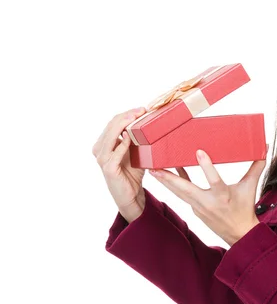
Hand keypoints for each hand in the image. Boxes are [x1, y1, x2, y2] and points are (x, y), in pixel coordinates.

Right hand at [92, 106, 147, 222]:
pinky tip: (129, 137)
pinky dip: (122, 144)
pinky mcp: (108, 168)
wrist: (130, 194)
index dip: (127, 113)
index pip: (113, 122)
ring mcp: (102, 158)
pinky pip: (115, 152)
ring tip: (137, 118)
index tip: (142, 109)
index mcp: (104, 143)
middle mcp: (99, 149)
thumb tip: (149, 121)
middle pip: (111, 125)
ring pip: (111, 135)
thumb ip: (136, 139)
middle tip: (142, 110)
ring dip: (124, 125)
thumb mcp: (135, 152)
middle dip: (127, 116)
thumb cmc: (132, 173)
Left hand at [148, 148, 266, 246]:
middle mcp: (208, 202)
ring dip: (166, 181)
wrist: (239, 234)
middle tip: (154, 167)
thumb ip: (256, 167)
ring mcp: (199, 208)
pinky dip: (175, 185)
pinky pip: (183, 195)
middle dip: (169, 178)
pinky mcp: (195, 210)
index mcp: (223, 196)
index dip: (206, 166)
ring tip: (153, 169)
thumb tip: (264, 148)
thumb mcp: (250, 187)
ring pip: (179, 192)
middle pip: (185, 189)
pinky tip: (168, 173)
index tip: (199, 152)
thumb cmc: (244, 209)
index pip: (214, 180)